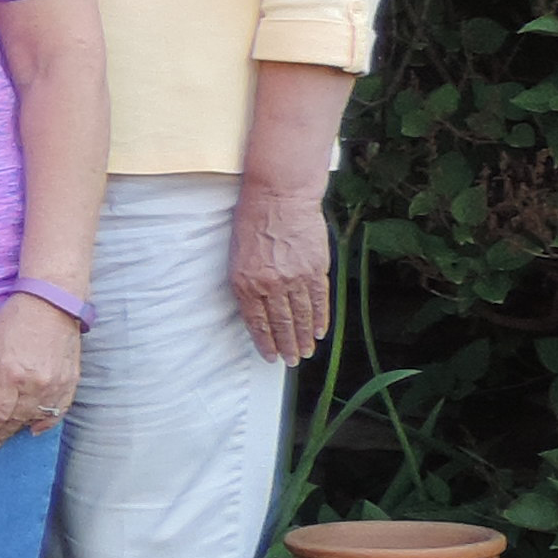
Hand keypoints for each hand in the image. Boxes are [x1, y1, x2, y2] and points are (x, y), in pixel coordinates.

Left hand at [0, 291, 86, 447]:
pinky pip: (58, 411)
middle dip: (0, 433)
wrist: (53, 303)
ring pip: (35, 418)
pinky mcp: (70, 382)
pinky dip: (46, 423)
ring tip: (7, 436)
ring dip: (19, 429)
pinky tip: (34, 429)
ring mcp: (55, 385)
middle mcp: (34, 384)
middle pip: (14, 420)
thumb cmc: (14, 319)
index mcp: (9, 375)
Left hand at [233, 172, 333, 366]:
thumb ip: (246, 281)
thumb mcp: (237, 254)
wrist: (279, 196)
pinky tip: (320, 332)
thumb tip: (254, 307)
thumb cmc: (252, 220)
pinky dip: (320, 318)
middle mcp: (270, 284)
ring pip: (301, 316)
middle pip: (280, 323)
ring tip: (305, 353)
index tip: (270, 356)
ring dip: (304, 337)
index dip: (265, 341)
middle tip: (291, 361)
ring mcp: (295, 278)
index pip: (256, 321)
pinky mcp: (315, 269)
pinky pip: (319, 300)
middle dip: (286, 345)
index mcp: (245, 281)